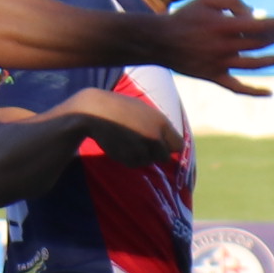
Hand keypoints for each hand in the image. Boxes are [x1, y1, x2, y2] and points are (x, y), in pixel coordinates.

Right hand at [53, 87, 181, 162]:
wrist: (94, 111)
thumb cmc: (119, 108)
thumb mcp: (144, 110)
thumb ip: (158, 126)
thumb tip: (173, 144)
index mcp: (161, 122)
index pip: (179, 145)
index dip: (171, 148)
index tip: (164, 149)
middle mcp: (155, 136)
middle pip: (164, 157)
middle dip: (155, 155)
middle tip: (141, 146)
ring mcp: (141, 147)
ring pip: (148, 161)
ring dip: (140, 156)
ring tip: (126, 141)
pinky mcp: (128, 156)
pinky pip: (133, 164)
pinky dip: (128, 159)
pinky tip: (119, 145)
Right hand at [145, 0, 273, 98]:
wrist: (160, 40)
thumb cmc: (186, 16)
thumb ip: (233, 1)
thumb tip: (253, 14)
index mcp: (224, 27)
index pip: (260, 26)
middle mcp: (225, 47)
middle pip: (260, 45)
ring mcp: (220, 64)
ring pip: (254, 65)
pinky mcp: (214, 77)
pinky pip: (236, 87)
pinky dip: (253, 91)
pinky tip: (269, 92)